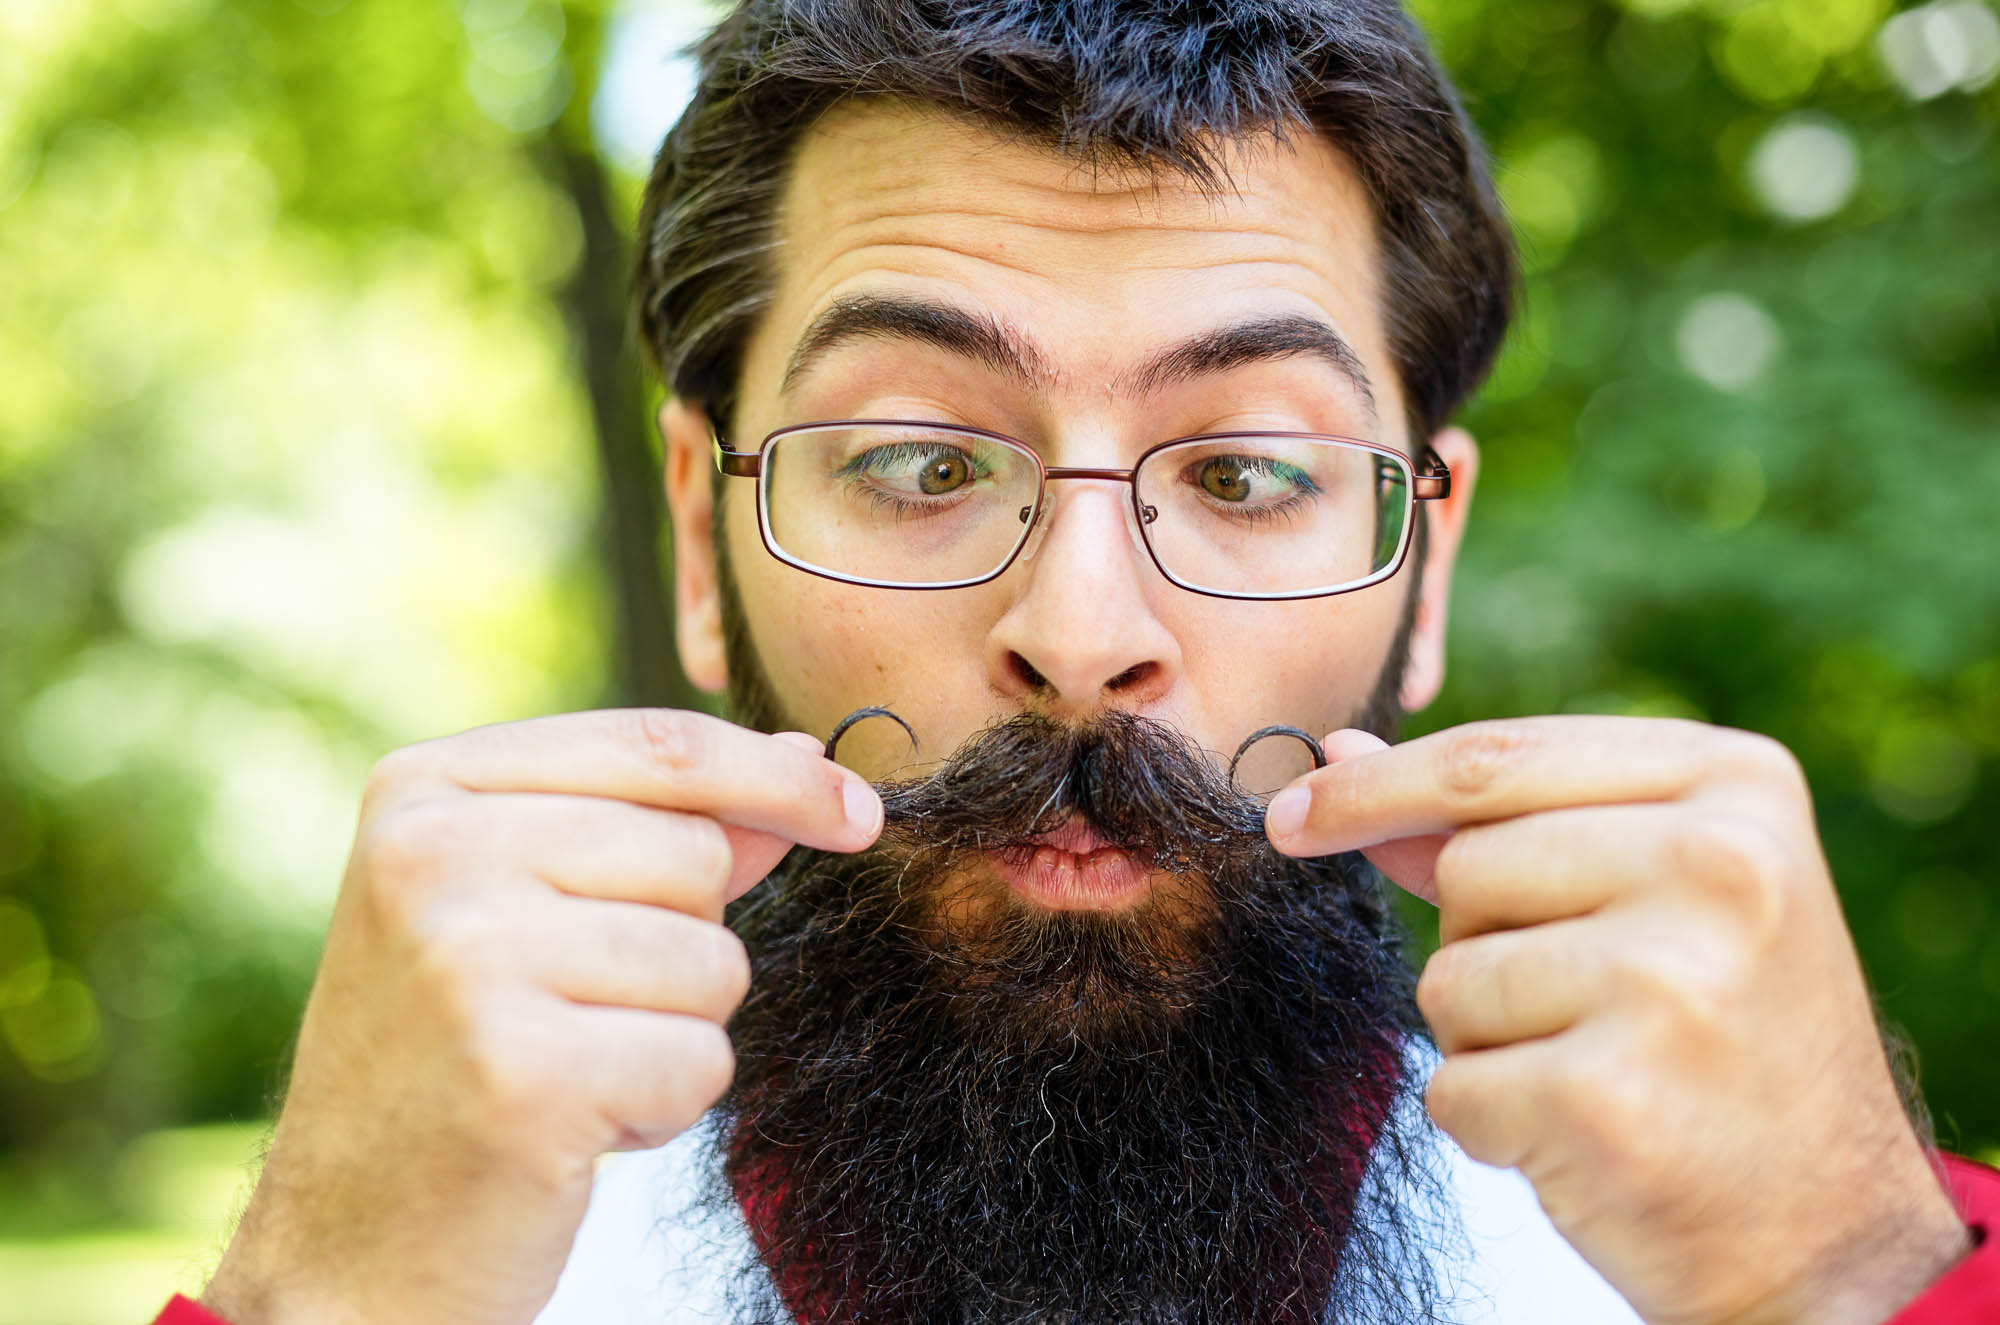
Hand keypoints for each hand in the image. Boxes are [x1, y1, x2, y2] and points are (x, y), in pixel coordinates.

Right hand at [203, 709, 882, 1324]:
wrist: (349, 1245)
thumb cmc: (452, 1059)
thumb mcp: (524, 906)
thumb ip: (657, 827)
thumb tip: (808, 762)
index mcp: (426, 789)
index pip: (657, 743)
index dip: (775, 775)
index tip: (854, 808)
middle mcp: (433, 854)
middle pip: (699, 853)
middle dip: (685, 942)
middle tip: (577, 1008)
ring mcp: (469, 959)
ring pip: (714, 959)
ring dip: (674, 1029)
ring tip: (568, 1065)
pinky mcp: (522, 1070)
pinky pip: (703, 1058)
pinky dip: (664, 1105)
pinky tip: (574, 1125)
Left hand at [1265, 716, 1970, 1324]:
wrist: (1830, 1239)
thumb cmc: (1720, 1043)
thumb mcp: (1652, 892)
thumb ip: (1493, 822)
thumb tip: (1332, 757)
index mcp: (1738, 785)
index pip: (1496, 758)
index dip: (1377, 787)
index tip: (1292, 816)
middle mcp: (1719, 866)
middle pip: (1466, 866)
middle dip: (1484, 940)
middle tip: (1597, 1003)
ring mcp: (1668, 982)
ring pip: (1448, 976)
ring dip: (1490, 1037)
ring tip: (1606, 1066)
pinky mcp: (1607, 1097)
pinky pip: (1453, 1085)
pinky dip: (1494, 1120)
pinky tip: (1590, 1135)